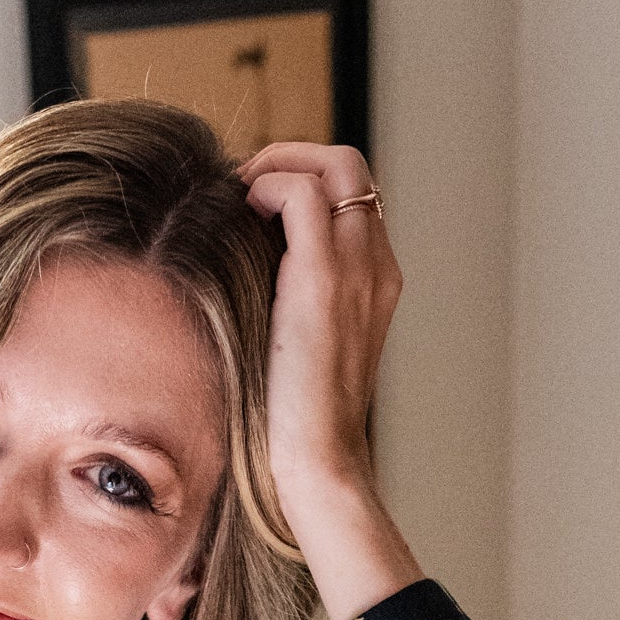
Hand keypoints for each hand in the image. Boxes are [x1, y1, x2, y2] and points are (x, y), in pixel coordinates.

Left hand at [237, 142, 401, 497]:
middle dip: (294, 156)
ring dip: (280, 162)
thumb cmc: (299, 422)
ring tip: (242, 193)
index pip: (354, 197)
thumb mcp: (301, 349)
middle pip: (352, 167)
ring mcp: (357, 269)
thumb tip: (243, 275)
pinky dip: (270, 185)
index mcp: (377, 281)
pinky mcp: (322, 279)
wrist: (319, 463)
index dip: (307, 179)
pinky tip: (243, 212)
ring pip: (337, 165)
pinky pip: (303, 194)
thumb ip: (292, 306)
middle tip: (246, 184)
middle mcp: (377, 265)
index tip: (258, 200)